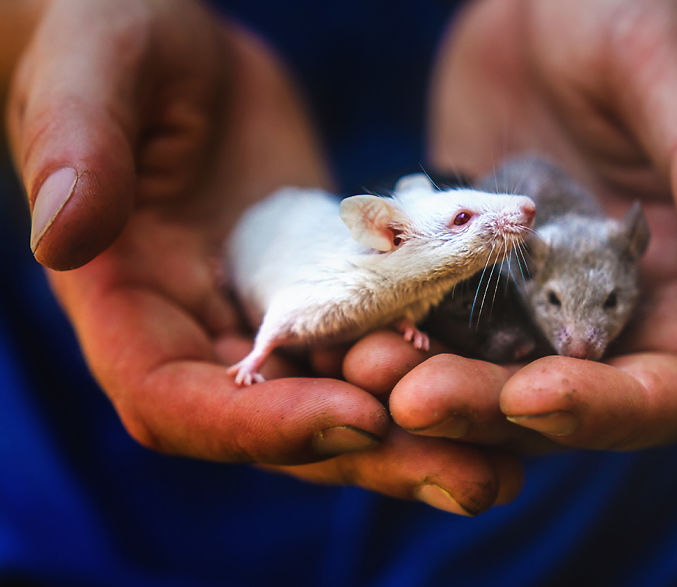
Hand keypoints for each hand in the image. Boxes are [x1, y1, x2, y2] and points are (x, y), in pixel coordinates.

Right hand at [4, 0, 521, 515]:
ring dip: (418, 431)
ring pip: (339, 395)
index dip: (259, 426)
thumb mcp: (91, 73)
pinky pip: (375, 339)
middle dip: (371, 455)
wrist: (181, 50)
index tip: (356, 418)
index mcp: (126, 303)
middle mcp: (197, 329)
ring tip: (505, 459)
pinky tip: (496, 379)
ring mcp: (267, 314)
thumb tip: (64, 235)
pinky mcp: (322, 288)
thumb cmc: (112, 37)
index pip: (176, 401)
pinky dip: (430, 365)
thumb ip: (77, 148)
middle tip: (472, 476)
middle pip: (277, 425)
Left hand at [348, 0, 676, 453]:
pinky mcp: (463, 278)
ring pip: (479, 380)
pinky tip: (339, 334)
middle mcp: (602, 309)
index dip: (607, 410)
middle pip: (554, 405)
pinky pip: (426, 327)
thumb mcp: (670, 73)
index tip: (534, 394)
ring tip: (360, 368)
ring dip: (424, 387)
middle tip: (410, 397)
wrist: (538, 3)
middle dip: (486, 411)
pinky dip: (388, 339)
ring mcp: (526, 301)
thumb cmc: (622, 13)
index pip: (665, 390)